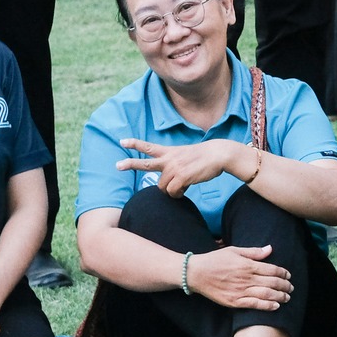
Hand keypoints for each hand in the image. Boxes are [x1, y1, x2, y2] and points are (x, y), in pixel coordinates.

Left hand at [116, 138, 243, 196]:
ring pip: (162, 188)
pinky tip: (186, 189)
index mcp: (170, 152)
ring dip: (171, 190)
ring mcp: (174, 167)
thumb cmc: (205, 158)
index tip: (122, 141)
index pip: (149, 147)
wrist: (219, 154)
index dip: (135, 144)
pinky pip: (173, 192)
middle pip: (145, 163)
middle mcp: (169, 159)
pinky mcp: (181, 176)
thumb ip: (175, 165)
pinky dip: (178, 194)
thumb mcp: (186, 156)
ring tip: (183, 185)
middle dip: (130, 164)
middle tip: (117, 166)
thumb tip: (168, 184)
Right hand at [185, 244, 292, 309]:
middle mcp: (246, 278)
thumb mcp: (234, 250)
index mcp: (247, 265)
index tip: (288, 275)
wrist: (196, 273)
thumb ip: (253, 252)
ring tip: (287, 298)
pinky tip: (275, 306)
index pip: (272, 269)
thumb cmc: (215, 260)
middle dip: (285, 286)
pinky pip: (254, 305)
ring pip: (266, 294)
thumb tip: (270, 249)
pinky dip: (267, 306)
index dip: (283, 273)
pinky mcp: (234, 302)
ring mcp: (240, 291)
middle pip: (272, 283)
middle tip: (291, 288)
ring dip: (280, 296)